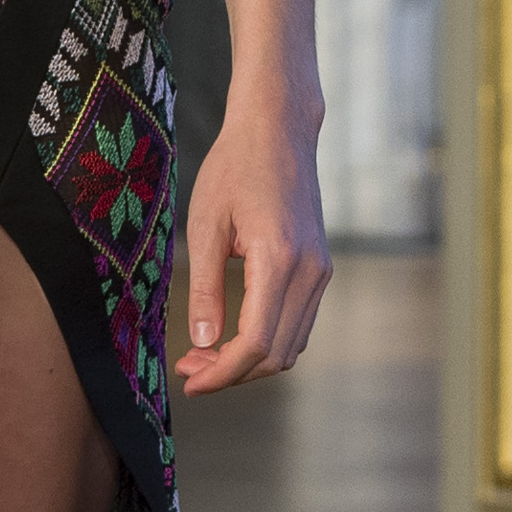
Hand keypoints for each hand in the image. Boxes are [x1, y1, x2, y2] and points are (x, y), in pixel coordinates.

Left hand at [175, 90, 331, 395]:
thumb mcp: (205, 226)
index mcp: (280, 260)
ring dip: (250, 361)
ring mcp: (322, 271)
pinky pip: (299, 323)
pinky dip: (268, 341)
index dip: (222, 373)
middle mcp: (311, 271)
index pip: (257, 342)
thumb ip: (204, 289)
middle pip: (278, 353)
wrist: (278, 130)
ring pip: (292, 344)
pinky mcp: (321, 268)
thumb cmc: (235, 168)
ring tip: (204, 355)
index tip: (189, 381)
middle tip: (189, 368)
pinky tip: (232, 335)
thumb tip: (203, 344)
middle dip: (232, 373)